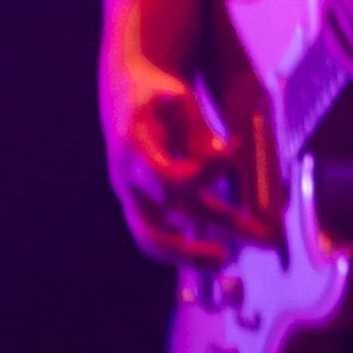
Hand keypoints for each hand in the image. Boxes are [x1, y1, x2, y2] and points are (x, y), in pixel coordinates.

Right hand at [102, 57, 270, 266]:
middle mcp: (127, 179)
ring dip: (189, 253)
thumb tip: (227, 157)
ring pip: (151, 238)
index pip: (164, 178)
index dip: (198, 178)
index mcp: (134, 148)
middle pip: (149, 228)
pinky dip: (185, 243)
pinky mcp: (139, 200)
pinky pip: (157, 231)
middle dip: (186, 248)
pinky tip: (219, 247)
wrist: (123, 92)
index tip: (229, 163)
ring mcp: (131, 195)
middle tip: (225, 257)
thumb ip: (200, 130)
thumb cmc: (155, 93)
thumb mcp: (178, 98)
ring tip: (225, 259)